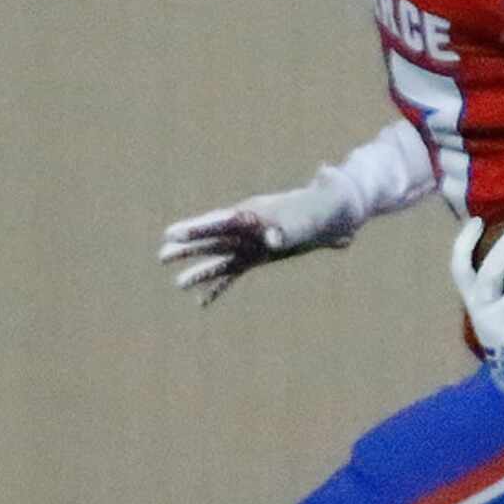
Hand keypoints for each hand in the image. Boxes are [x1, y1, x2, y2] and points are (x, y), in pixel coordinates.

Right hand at [159, 173, 358, 304]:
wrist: (341, 206)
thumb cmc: (329, 200)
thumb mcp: (315, 204)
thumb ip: (295, 219)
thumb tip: (274, 238)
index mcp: (258, 212)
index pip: (222, 221)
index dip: (197, 227)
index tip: (173, 233)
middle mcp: (251, 227)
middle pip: (214, 237)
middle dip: (190, 246)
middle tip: (162, 253)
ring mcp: (253, 243)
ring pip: (220, 257)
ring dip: (200, 270)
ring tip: (178, 284)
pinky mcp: (259, 258)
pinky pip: (234, 273)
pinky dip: (219, 287)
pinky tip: (202, 302)